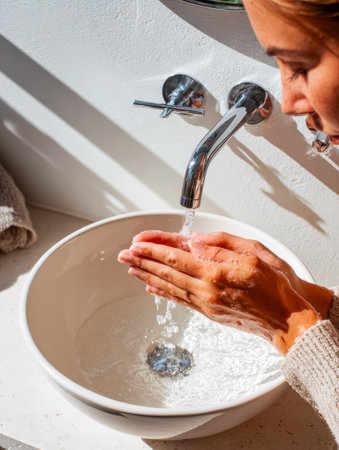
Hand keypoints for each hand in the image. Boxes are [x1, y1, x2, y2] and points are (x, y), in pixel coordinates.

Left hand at [126, 230, 332, 318]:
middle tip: (125, 254)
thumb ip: (222, 245)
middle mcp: (206, 291)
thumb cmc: (276, 286)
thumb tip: (196, 240)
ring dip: (148, 276)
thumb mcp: (255, 253)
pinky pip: (180, 300)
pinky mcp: (209, 313)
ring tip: (131, 268)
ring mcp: (206, 304)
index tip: (137, 244)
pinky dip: (163, 293)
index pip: (176, 257)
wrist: (288, 321)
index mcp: (216, 273)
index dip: (154, 250)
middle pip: (167, 272)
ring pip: (170, 287)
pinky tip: (152, 288)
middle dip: (143, 262)